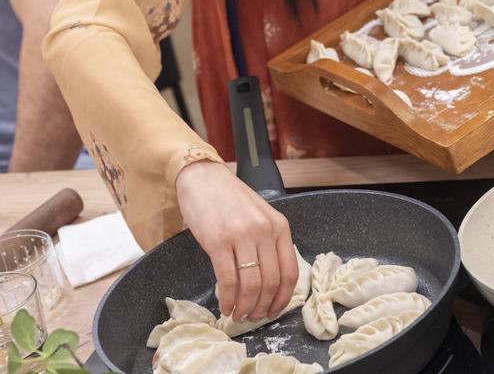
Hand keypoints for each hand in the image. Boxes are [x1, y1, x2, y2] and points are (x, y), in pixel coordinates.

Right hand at [176, 160, 297, 321]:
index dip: (282, 298)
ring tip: (238, 314)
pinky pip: (228, 280)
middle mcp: (265, 230)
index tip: (273, 311)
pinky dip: (227, 299)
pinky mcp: (218, 240)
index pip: (290, 272)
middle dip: (263, 307)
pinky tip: (224, 305)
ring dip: (245, 307)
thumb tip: (270, 282)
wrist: (203, 178)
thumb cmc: (230, 198)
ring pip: (252, 284)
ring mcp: (242, 235)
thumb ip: (268, 242)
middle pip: (271, 282)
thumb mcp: (260, 216)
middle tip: (252, 317)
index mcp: (279, 226)